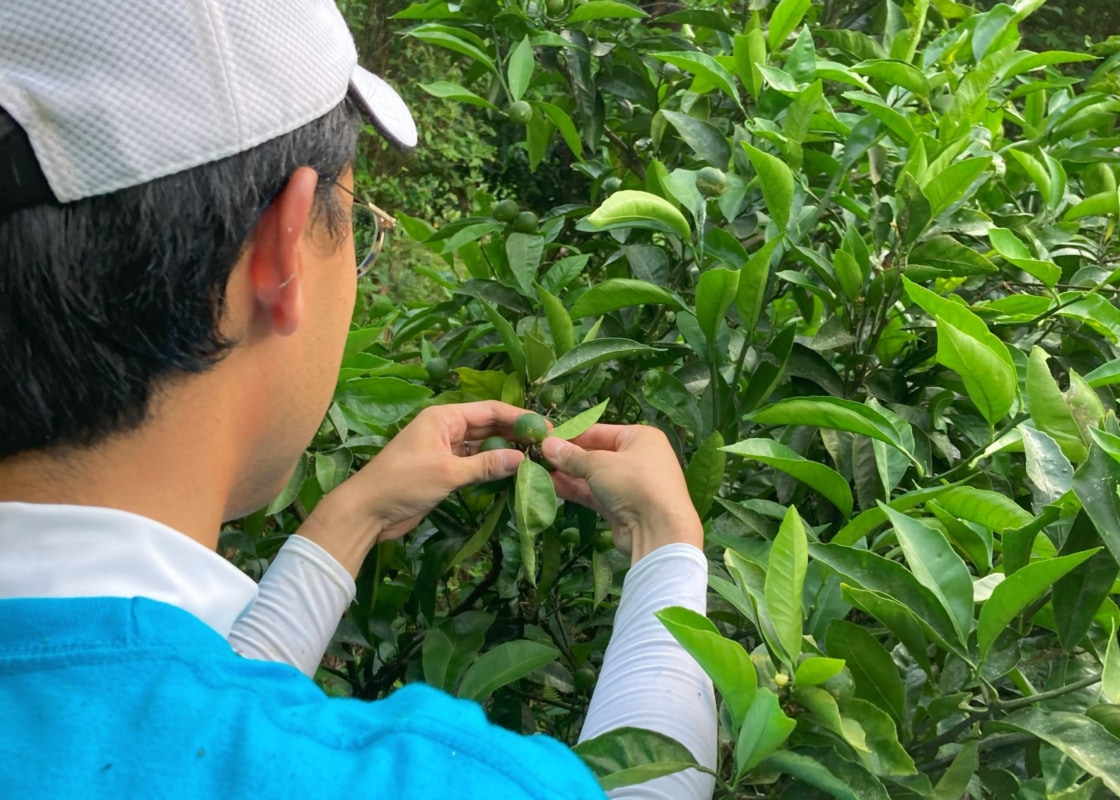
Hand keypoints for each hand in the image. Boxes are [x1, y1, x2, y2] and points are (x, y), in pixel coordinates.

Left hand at [299, 401, 525, 576]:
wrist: (368, 511)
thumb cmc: (402, 483)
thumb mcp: (447, 473)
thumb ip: (486, 465)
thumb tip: (523, 459)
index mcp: (444, 417)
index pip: (489, 410)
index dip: (518, 417)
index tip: (545, 427)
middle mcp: (447, 428)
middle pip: (489, 426)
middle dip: (516, 433)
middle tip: (546, 445)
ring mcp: (446, 450)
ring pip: (484, 445)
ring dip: (506, 451)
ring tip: (536, 458)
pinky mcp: (445, 471)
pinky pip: (475, 463)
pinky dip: (492, 467)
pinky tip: (513, 472)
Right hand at [541, 425, 702, 563]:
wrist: (659, 530)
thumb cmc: (634, 483)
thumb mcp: (598, 464)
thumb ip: (571, 456)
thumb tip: (547, 445)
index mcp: (639, 437)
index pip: (598, 431)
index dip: (571, 434)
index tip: (544, 438)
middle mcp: (637, 457)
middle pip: (595, 454)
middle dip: (567, 457)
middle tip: (537, 456)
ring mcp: (629, 484)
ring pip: (593, 476)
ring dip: (567, 475)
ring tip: (537, 472)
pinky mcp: (621, 507)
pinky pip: (594, 494)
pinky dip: (575, 490)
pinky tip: (550, 487)